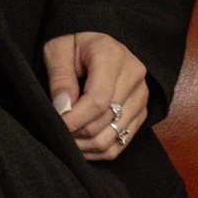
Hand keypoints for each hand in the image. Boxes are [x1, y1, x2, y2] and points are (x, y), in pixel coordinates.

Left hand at [42, 31, 148, 160]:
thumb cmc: (74, 46)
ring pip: (113, 137)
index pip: (98, 100)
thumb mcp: (58, 50)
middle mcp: (134, 75)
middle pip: (105, 120)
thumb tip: (64, 109)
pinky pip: (121, 144)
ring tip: (66, 138)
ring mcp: (141, 96)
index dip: (74, 119)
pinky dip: (98, 151)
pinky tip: (81, 144)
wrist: (96, 46)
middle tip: (56, 131)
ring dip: (86, 145)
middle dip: (76, 133)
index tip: (56, 124)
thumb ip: (59, 78)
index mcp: (112, 55)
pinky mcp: (141, 112)